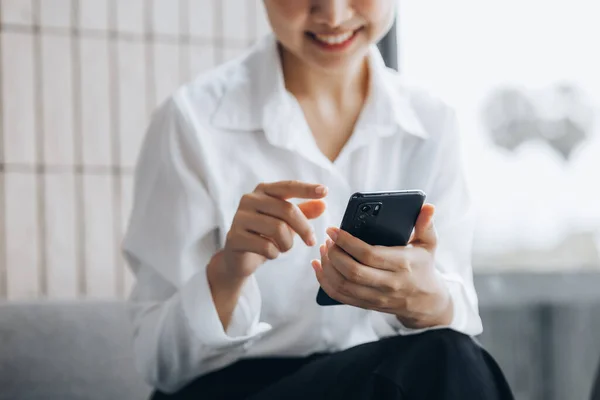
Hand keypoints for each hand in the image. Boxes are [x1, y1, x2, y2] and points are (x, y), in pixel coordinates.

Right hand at [222, 180, 326, 279]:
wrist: (240, 258)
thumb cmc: (265, 235)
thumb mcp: (286, 223)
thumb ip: (303, 212)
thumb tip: (322, 204)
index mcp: (262, 191)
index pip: (287, 187)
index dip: (306, 189)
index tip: (325, 191)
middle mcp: (249, 199)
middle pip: (286, 210)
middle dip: (303, 228)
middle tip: (312, 242)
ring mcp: (239, 217)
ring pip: (277, 229)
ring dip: (288, 244)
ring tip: (284, 248)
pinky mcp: (234, 237)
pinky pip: (266, 246)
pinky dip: (274, 253)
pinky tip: (270, 254)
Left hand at [312, 204, 452, 328]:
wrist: (427, 303)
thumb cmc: (424, 266)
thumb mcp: (429, 244)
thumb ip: (426, 225)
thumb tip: (427, 207)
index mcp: (402, 265)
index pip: (369, 254)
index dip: (347, 242)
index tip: (333, 230)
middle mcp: (389, 284)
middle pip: (352, 272)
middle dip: (334, 254)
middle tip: (327, 240)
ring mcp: (377, 298)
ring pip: (343, 285)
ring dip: (327, 267)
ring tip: (324, 249)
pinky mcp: (367, 305)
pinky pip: (340, 296)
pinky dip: (324, 282)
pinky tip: (318, 266)